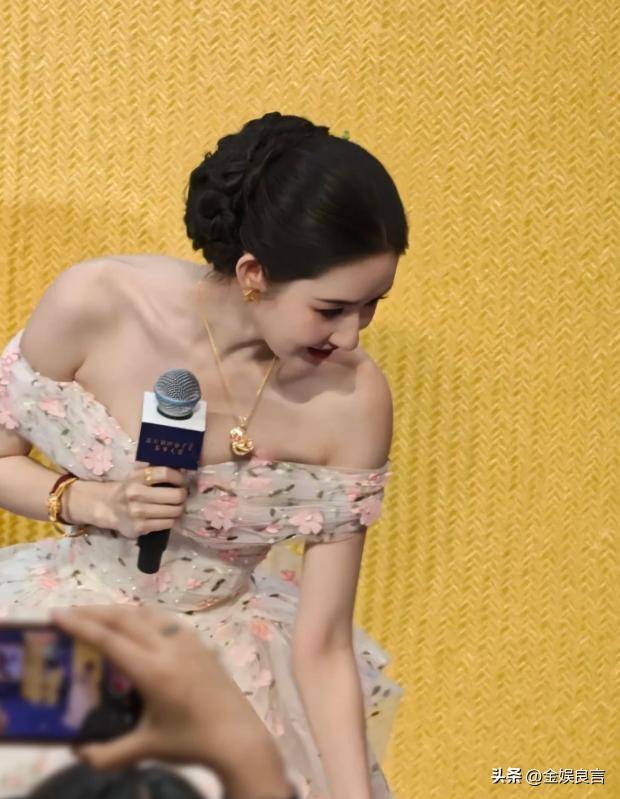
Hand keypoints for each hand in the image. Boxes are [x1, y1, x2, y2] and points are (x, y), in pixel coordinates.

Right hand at [50, 604, 290, 797]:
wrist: (238, 736)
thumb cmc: (190, 741)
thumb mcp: (145, 748)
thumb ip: (107, 753)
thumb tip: (77, 750)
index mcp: (153, 671)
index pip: (109, 640)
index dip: (81, 625)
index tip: (57, 613)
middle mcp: (169, 648)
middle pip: (125, 619)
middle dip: (95, 612)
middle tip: (70, 612)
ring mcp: (187, 641)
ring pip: (146, 614)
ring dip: (119, 611)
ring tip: (97, 614)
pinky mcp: (200, 642)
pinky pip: (165, 619)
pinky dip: (142, 615)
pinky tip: (136, 623)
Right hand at [94, 463, 188, 538]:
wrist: (108, 508)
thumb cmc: (129, 489)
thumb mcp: (137, 475)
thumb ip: (155, 471)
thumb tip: (181, 468)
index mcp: (136, 477)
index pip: (165, 473)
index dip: (179, 477)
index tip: (182, 481)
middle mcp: (136, 493)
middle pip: (175, 495)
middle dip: (183, 495)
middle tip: (181, 495)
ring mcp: (138, 512)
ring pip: (174, 511)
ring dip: (179, 508)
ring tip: (176, 506)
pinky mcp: (140, 527)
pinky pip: (168, 523)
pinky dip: (172, 520)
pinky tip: (169, 516)